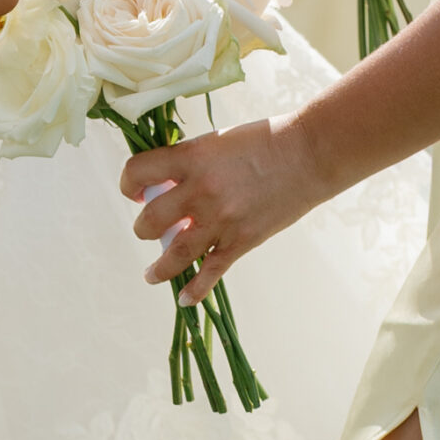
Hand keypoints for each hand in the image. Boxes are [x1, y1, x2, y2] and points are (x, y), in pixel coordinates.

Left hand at [122, 119, 331, 301]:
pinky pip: (210, 272)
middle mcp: (200, 191)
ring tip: (150, 276)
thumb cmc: (265, 139)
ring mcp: (220, 219)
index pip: (137, 173)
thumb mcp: (217, 140)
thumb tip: (163, 186)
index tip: (134, 191)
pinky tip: (185, 299)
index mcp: (191, 158)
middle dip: (143, 226)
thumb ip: (189, 162)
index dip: (129, 184)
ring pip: (173, 254)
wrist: (310, 152)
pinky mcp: (241, 240)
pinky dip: (195, 289)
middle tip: (149, 228)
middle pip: (149, 220)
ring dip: (158, 268)